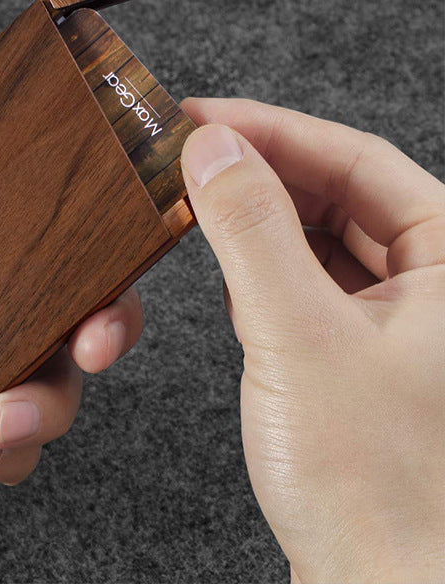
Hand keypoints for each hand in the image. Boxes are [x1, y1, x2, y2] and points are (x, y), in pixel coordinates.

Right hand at [179, 98, 443, 583]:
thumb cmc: (373, 488)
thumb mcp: (300, 337)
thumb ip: (252, 233)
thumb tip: (210, 150)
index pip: (356, 160)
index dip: (272, 130)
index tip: (202, 118)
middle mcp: (432, 281)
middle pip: (337, 190)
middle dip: (260, 169)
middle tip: (188, 155)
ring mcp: (393, 316)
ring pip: (317, 233)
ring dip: (255, 214)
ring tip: (195, 200)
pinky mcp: (354, 347)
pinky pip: (305, 277)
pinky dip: (259, 262)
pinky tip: (226, 265)